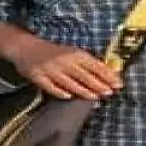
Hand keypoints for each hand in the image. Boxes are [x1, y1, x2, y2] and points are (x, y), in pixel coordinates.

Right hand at [6, 38, 122, 100]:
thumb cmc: (54, 52)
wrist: (26, 47)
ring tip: (96, 97)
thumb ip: (87, 63)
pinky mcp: (38, 77)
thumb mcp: (72, 53)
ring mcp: (51, 69)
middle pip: (84, 75)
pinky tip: (69, 96)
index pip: (94, 65)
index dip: (107, 75)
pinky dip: (60, 91)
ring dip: (84, 90)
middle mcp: (64, 61)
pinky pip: (51, 86)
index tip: (118, 83)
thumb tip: (109, 73)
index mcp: (74, 54)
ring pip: (70, 82)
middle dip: (99, 84)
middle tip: (110, 92)